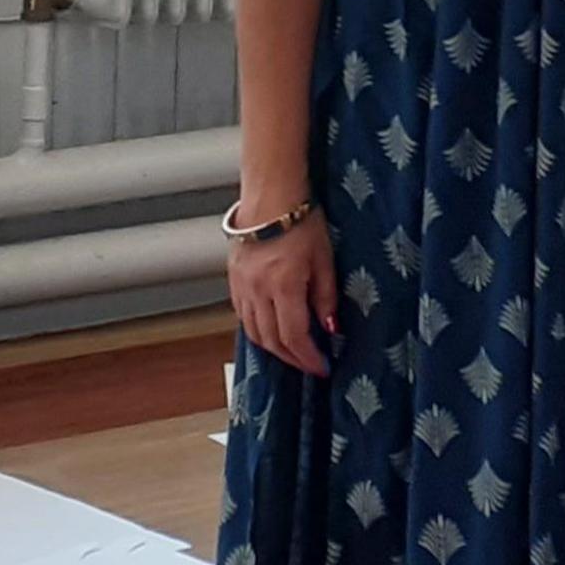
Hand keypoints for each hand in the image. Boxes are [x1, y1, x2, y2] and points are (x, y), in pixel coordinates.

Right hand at [230, 215, 338, 375]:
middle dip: (292, 358)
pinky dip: (257, 329)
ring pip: (253, 331)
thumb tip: (330, 327)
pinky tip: (270, 329)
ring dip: (273, 347)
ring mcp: (242, 286)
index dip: (308, 358)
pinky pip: (242, 315)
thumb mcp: (324, 259)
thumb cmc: (301, 221)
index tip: (321, 367)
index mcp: (283, 286)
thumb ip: (326, 297)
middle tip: (309, 364)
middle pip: (271, 340)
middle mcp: (258, 290)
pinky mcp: (234, 279)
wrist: (271, 197)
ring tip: (291, 352)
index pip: (294, 336)